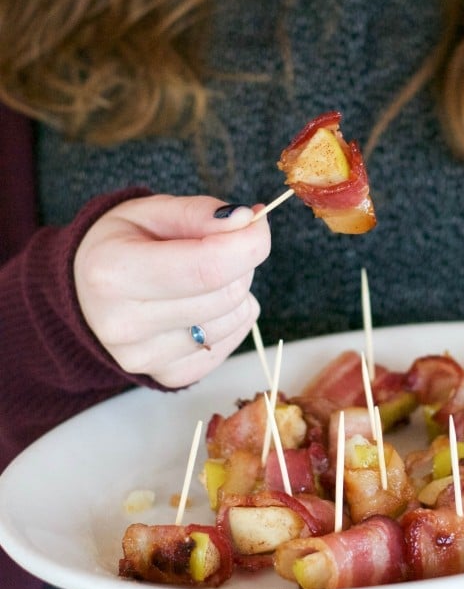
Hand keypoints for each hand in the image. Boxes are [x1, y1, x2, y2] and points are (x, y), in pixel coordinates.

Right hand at [73, 195, 270, 387]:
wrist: (83, 292)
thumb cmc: (121, 243)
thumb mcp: (151, 211)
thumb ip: (199, 213)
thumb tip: (248, 221)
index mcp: (113, 273)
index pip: (207, 267)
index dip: (248, 243)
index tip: (256, 224)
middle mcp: (124, 324)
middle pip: (227, 294)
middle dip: (240, 262)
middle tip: (218, 246)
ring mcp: (144, 358)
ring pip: (233, 319)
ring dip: (235, 291)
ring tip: (203, 276)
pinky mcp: (167, 377)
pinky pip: (230, 343)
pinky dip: (229, 319)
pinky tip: (200, 304)